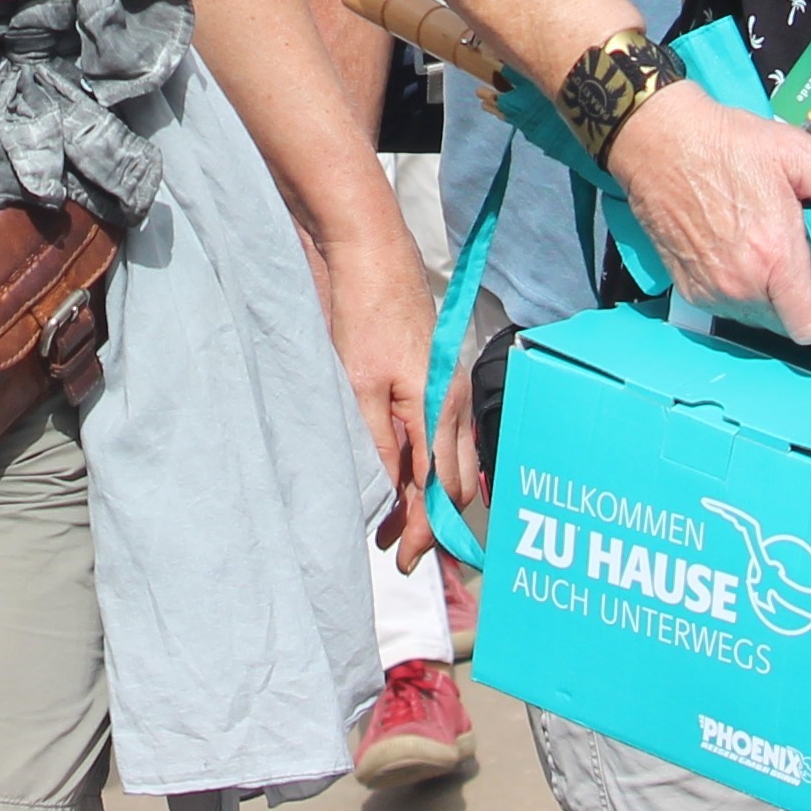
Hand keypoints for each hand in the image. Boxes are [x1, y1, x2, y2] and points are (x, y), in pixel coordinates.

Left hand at [305, 209, 442, 564]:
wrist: (370, 250)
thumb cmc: (363, 312)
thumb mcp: (357, 386)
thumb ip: (375, 443)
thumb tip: (388, 492)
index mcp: (438, 410)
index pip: (439, 491)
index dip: (425, 531)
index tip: (405, 561)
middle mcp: (453, 403)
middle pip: (454, 482)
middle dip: (431, 521)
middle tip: (398, 550)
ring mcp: (448, 388)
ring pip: (450, 460)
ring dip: (425, 495)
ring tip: (389, 522)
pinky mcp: (435, 374)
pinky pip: (440, 435)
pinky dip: (423, 464)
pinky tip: (398, 471)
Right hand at [608, 81, 810, 343]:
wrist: (657, 138)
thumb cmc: (727, 142)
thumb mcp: (794, 155)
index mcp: (775, 257)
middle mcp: (741, 285)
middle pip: (790, 324)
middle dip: (804, 298)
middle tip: (802, 256)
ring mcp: (711, 291)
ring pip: (760, 319)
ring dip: (773, 297)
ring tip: (770, 250)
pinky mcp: (688, 288)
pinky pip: (729, 308)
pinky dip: (742, 291)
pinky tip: (740, 252)